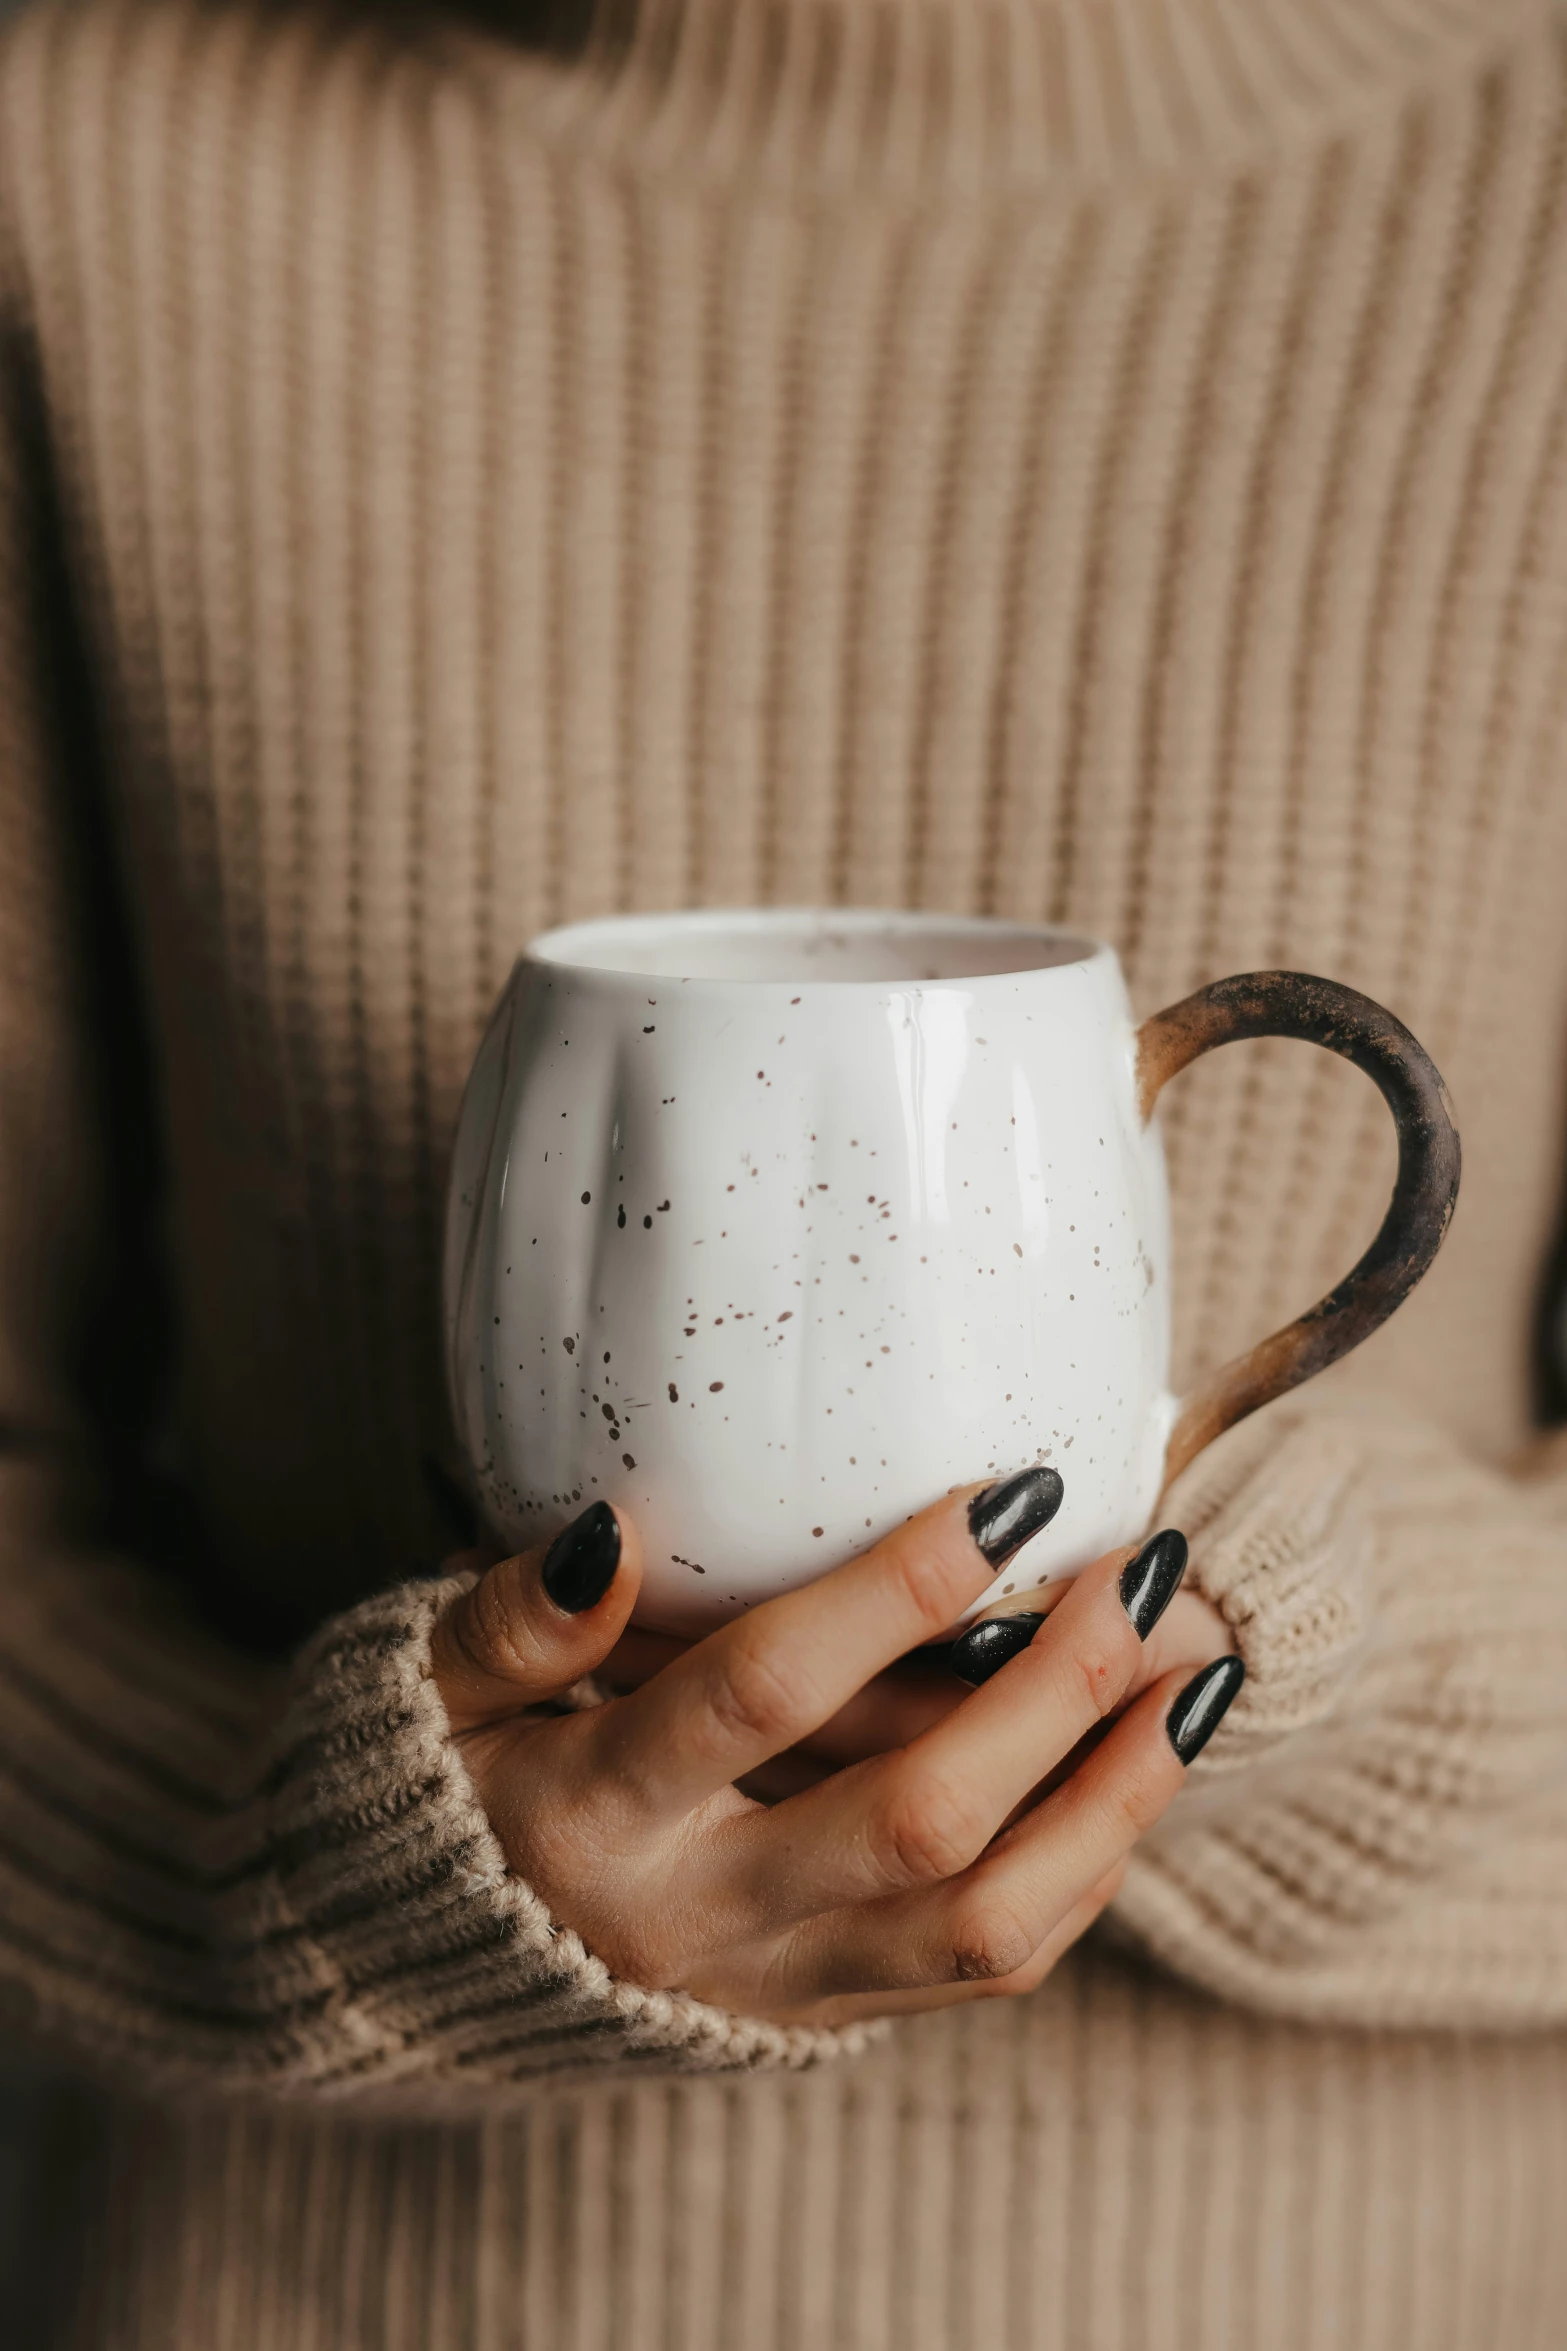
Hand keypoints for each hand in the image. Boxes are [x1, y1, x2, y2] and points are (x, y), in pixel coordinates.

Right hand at [429, 1477, 1242, 2027]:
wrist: (427, 1969)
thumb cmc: (444, 1778)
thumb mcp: (430, 1685)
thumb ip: (510, 1619)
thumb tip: (610, 1534)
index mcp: (590, 1818)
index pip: (765, 1693)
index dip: (898, 1591)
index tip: (1015, 1490)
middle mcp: (694, 1920)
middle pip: (916, 1817)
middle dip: (1055, 1688)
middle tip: (1147, 1570)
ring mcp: (772, 1985)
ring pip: (984, 1920)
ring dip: (1113, 1794)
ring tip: (1195, 1673)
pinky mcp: (825, 2015)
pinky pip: (987, 1965)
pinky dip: (1086, 1867)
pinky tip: (1136, 1763)